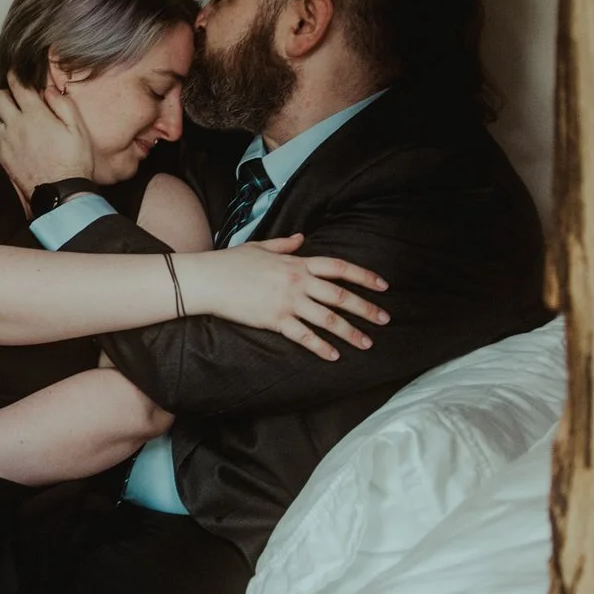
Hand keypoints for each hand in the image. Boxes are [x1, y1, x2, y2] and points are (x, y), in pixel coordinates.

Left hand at [0, 75, 94, 198]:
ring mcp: (5, 140)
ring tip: (9, 113)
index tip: (17, 74)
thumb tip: (49, 90)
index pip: (18, 86)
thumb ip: (63, 105)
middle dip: (5, 92)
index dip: (15, 76)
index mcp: (36, 115)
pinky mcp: (0, 155)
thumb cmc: (73, 162)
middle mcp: (16, 125)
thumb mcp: (78, 129)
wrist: (61, 193)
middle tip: (15, 96)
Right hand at [175, 234, 389, 360]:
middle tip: (385, 320)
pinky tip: (334, 356)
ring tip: (367, 343)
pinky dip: (320, 347)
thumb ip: (285, 244)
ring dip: (350, 332)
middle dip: (366, 308)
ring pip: (327, 319)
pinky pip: (303, 336)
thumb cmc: (230, 262)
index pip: (338, 267)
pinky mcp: (275, 321)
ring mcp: (287, 302)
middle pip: (340, 296)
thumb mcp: (260, 247)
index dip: (363, 276)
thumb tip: (302, 238)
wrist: (208, 279)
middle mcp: (297, 282)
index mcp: (296, 263)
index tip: (382, 286)